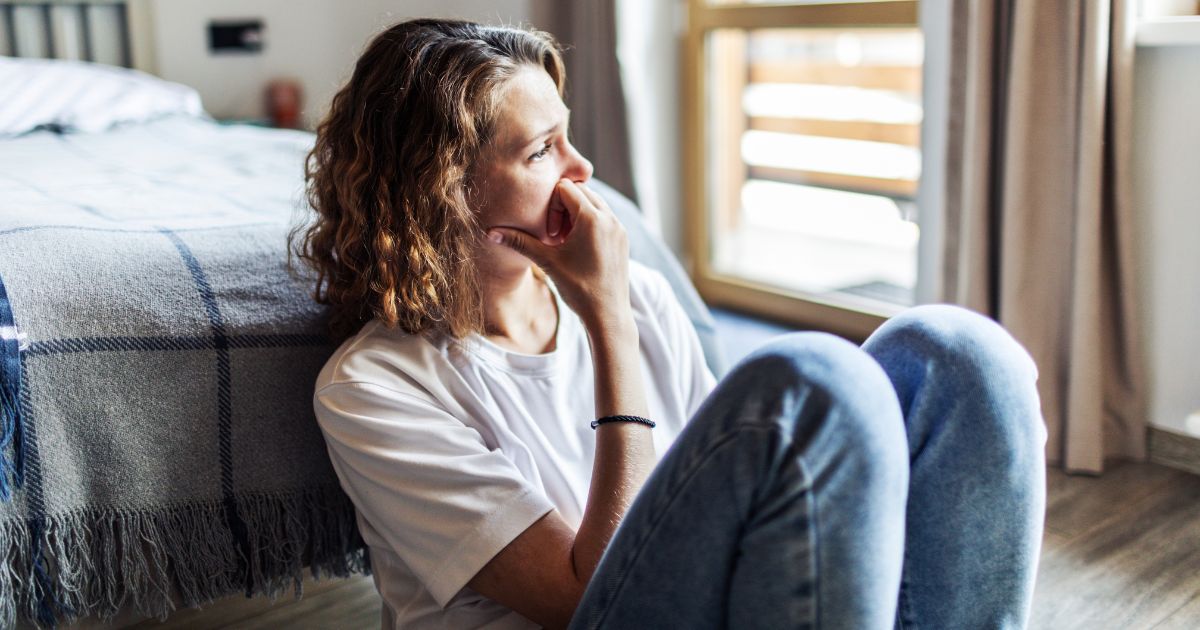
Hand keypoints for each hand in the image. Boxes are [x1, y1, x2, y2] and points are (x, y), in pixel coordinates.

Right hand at [487, 179, 632, 334]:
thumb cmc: (577, 289)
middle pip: (580, 191)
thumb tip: (490, 233)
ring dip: (576, 214)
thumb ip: (519, 242)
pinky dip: (589, 223)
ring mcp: (619, 227)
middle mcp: (610, 217)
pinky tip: (578, 248)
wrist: (608, 314)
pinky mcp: (622, 237)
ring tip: (566, 242)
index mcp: (592, 218)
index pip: (565, 187)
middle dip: (563, 207)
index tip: (549, 233)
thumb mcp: (546, 262)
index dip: (550, 205)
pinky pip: (604, 217)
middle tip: (555, 236)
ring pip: (593, 203)